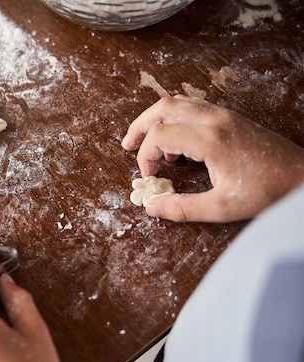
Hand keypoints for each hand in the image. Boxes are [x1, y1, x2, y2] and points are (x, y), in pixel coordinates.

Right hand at [121, 95, 303, 222]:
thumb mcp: (222, 207)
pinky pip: (192, 107)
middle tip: (127, 145)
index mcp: (210, 139)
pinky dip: (175, 119)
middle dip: (140, 126)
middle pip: (163, 108)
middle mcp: (215, 119)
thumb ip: (183, 208)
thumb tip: (152, 207)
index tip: (150, 176)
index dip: (146, 156)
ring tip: (147, 143)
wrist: (302, 176)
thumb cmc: (267, 191)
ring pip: (177, 102)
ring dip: (156, 119)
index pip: (160, 135)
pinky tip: (176, 143)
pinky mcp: (229, 118)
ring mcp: (223, 115)